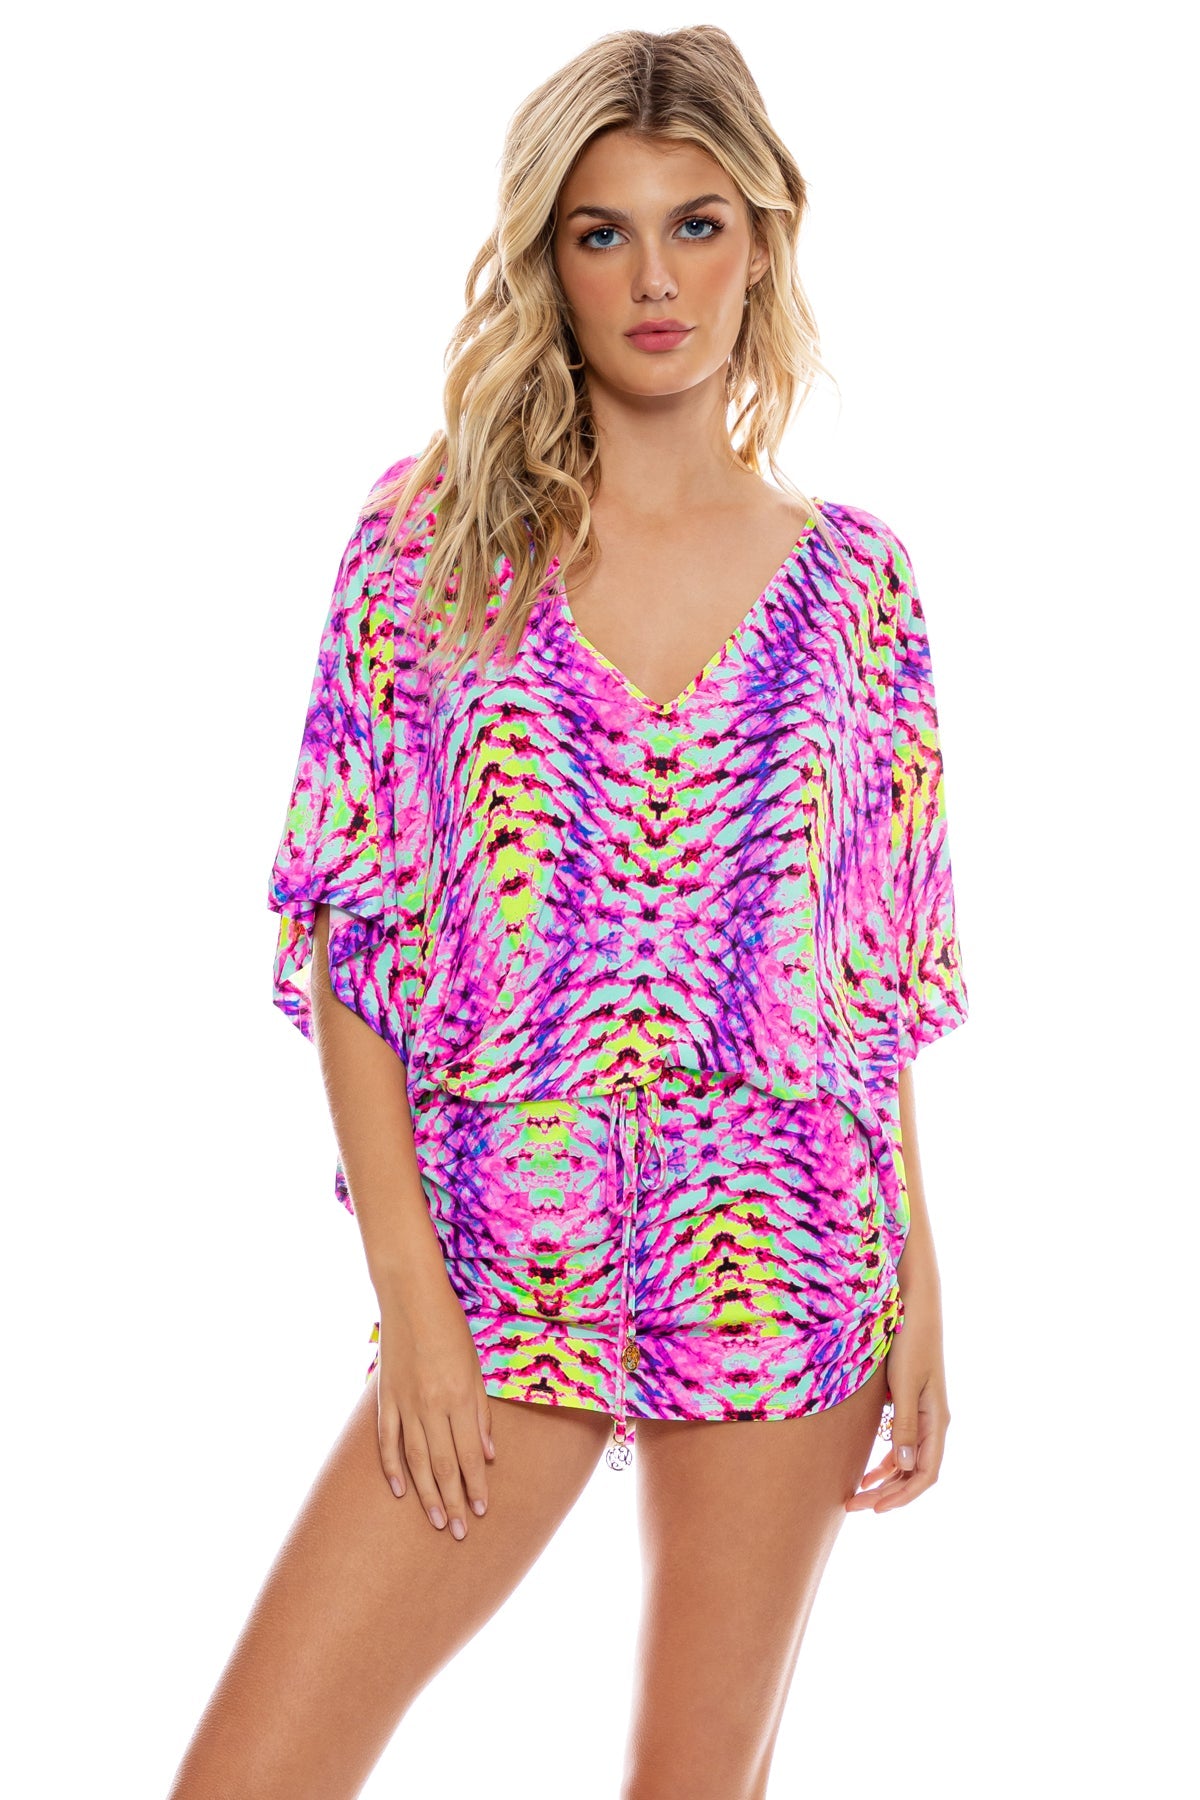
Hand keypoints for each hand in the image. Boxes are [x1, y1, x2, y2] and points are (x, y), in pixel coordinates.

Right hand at [373, 1270, 495, 1538]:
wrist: (410, 1296)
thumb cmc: (451, 1326)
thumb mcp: (476, 1366)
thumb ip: (481, 1413)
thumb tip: (488, 1455)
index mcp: (458, 1397)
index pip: (470, 1455)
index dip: (476, 1486)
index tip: (482, 1511)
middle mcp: (431, 1406)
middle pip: (443, 1465)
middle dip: (454, 1501)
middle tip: (459, 1532)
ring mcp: (404, 1404)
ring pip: (416, 1461)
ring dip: (427, 1494)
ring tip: (437, 1522)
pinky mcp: (385, 1399)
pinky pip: (387, 1441)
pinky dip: (393, 1468)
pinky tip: (402, 1491)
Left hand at [845, 1291, 949, 1512]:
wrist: (913, 1306)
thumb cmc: (909, 1342)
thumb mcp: (903, 1384)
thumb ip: (905, 1424)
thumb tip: (907, 1467)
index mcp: (936, 1421)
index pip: (925, 1474)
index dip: (902, 1496)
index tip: (875, 1509)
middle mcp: (933, 1422)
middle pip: (915, 1473)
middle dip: (887, 1494)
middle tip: (853, 1506)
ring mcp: (923, 1414)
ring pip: (908, 1462)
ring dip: (886, 1481)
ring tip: (857, 1494)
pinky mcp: (910, 1404)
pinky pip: (902, 1444)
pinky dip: (886, 1462)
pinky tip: (867, 1470)